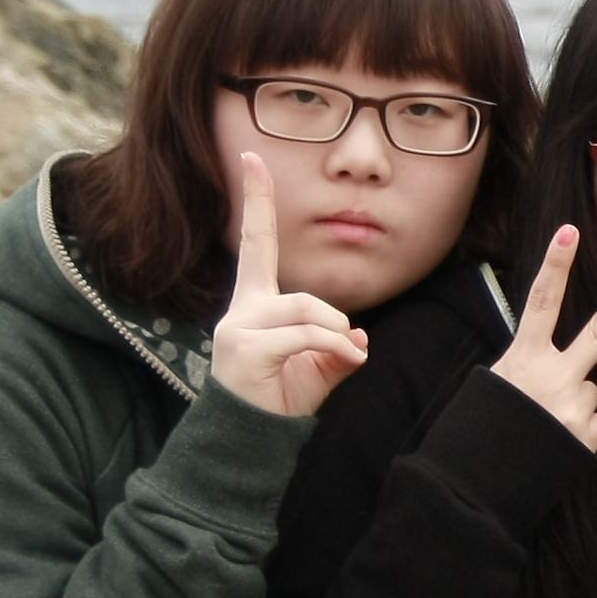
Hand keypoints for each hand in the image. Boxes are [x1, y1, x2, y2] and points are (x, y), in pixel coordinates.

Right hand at [210, 153, 370, 416]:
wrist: (251, 439)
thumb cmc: (283, 397)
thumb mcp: (319, 366)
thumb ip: (338, 343)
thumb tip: (358, 336)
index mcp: (256, 304)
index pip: (256, 243)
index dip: (256, 201)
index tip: (252, 158)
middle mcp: (242, 310)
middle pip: (303, 295)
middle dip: (334, 322)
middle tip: (348, 350)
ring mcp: (238, 328)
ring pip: (307, 312)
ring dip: (335, 337)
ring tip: (341, 360)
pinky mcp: (245, 348)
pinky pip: (305, 335)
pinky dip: (331, 347)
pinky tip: (339, 364)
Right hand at [489, 224, 596, 450]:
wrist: (473, 487)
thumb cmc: (482, 430)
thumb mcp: (498, 386)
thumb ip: (537, 369)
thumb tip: (582, 378)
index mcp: (523, 359)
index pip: (540, 302)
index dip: (554, 265)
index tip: (569, 230)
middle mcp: (554, 378)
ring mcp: (575, 406)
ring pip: (589, 388)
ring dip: (570, 403)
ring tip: (538, 426)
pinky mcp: (587, 434)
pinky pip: (592, 421)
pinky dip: (575, 430)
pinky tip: (550, 445)